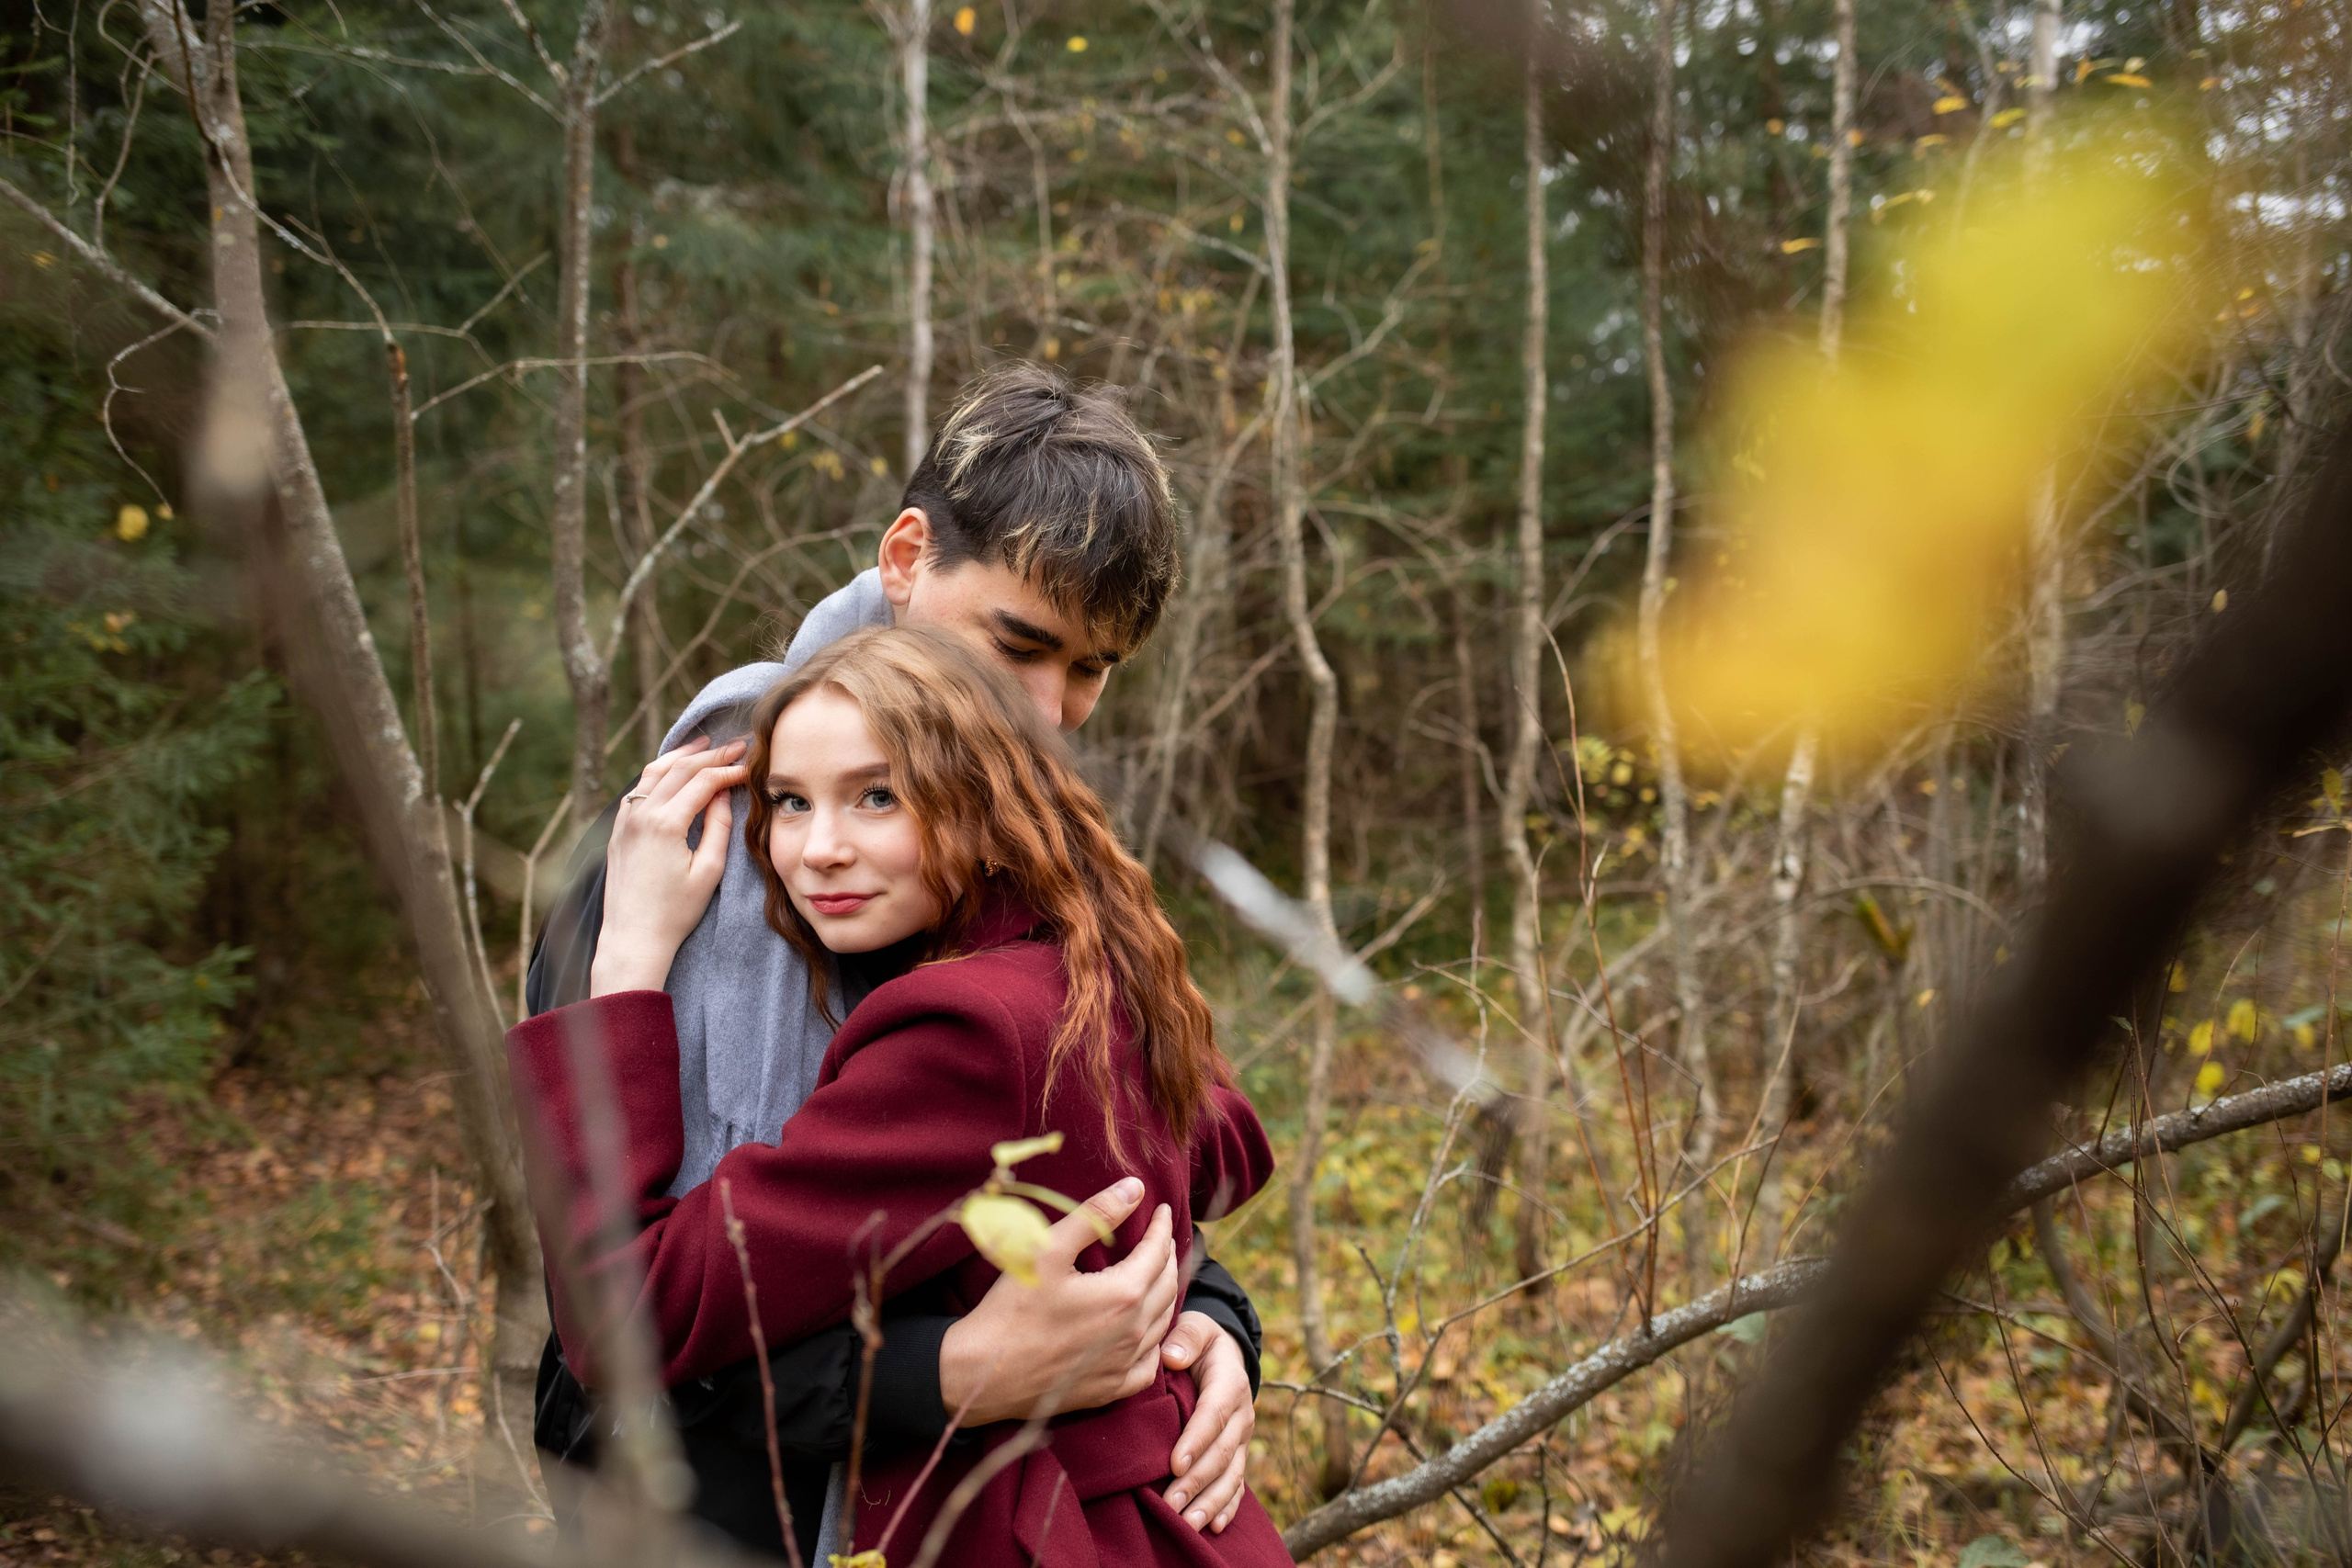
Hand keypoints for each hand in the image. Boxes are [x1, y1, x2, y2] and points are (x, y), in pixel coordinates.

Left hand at [589, 736, 749, 996]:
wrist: (633, 936)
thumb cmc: (675, 911)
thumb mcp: (709, 871)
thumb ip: (718, 827)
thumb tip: (722, 795)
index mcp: (666, 823)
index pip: (703, 781)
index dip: (729, 769)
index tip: (749, 764)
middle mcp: (641, 814)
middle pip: (679, 769)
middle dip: (710, 754)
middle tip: (734, 745)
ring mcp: (625, 821)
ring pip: (653, 772)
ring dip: (680, 756)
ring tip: (702, 745)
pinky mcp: (618, 831)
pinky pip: (638, 790)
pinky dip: (658, 774)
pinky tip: (671, 772)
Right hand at [938, 1180, 1178, 1426]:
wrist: (981, 1372)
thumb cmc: (1011, 1308)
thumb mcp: (1048, 1250)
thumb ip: (1095, 1215)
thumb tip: (1134, 1188)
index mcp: (1124, 1295)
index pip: (1158, 1252)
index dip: (1162, 1227)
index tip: (1163, 1210)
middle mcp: (1133, 1332)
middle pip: (1167, 1286)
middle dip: (1168, 1256)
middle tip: (1161, 1237)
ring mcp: (1123, 1365)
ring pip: (1162, 1323)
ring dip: (1165, 1293)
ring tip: (1157, 1274)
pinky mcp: (1109, 1390)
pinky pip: (1149, 1364)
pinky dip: (1155, 1341)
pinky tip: (1145, 1331)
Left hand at [1160, 1312, 1252, 1532]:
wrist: (1224, 1353)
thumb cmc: (1200, 1340)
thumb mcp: (1195, 1326)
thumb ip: (1186, 1336)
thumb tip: (1173, 1356)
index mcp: (1229, 1381)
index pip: (1213, 1414)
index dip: (1196, 1440)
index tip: (1175, 1463)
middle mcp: (1241, 1413)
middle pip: (1222, 1452)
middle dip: (1197, 1480)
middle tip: (1171, 1503)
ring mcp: (1242, 1437)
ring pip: (1231, 1474)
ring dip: (1210, 1502)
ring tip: (1188, 1524)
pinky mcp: (1239, 1453)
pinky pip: (1237, 1483)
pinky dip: (1228, 1506)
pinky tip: (1215, 1527)